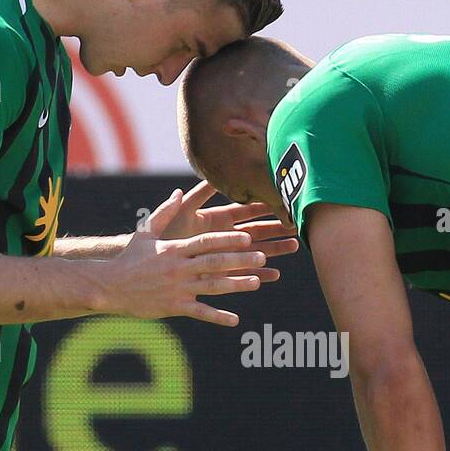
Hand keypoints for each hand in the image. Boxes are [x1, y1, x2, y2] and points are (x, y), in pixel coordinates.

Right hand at [100, 188, 269, 325]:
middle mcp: (179, 268)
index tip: (247, 236)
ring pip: (212, 286)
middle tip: (263, 257)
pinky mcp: (174, 307)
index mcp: (175, 249)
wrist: (110, 286)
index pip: (206, 242)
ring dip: (236, 285)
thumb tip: (179, 192)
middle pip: (214, 262)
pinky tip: (235, 320)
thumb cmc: (129, 258)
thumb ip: (165, 212)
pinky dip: (218, 316)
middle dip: (240, 259)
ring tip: (257, 282)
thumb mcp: (146, 232)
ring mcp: (178, 288)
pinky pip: (200, 312)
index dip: (228, 239)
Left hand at [159, 180, 298, 282]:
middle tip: (298, 224)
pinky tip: (274, 274)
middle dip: (277, 228)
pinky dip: (258, 274)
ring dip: (275, 249)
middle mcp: (224, 235)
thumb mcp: (180, 210)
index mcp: (216, 217)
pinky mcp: (221, 272)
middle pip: (256, 230)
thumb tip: (211, 176)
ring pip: (255, 251)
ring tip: (295, 247)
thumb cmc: (164, 233)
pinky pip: (243, 273)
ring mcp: (225, 254)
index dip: (263, 206)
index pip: (245, 210)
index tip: (281, 200)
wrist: (152, 259)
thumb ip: (197, 195)